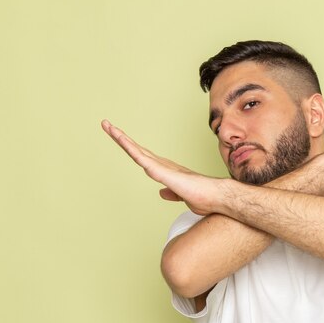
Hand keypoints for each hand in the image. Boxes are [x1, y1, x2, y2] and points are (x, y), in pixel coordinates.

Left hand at [100, 120, 219, 214]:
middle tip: (106, 124)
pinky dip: (133, 151)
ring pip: (138, 151)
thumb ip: (172, 193)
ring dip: (122, 139)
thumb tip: (162, 193)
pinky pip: (145, 161)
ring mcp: (164, 168)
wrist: (217, 198)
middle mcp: (163, 165)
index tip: (119, 138)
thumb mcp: (182, 196)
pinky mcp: (166, 174)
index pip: (143, 157)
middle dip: (121, 138)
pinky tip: (123, 143)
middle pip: (137, 149)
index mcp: (166, 171)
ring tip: (108, 127)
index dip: (130, 148)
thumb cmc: (205, 198)